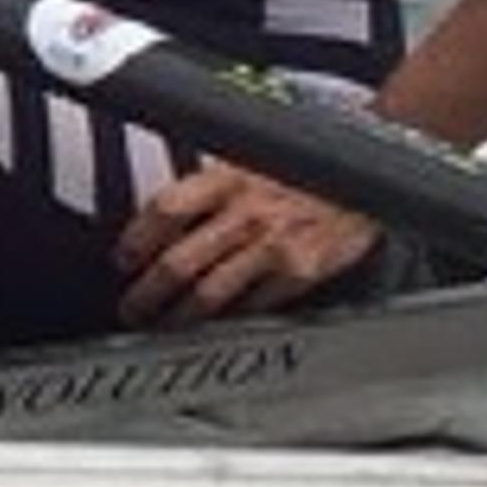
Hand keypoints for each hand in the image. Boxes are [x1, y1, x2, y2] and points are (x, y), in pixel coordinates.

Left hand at [113, 162, 381, 325]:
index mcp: (227, 178)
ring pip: (210, 292)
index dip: (136, 238)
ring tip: (163, 326)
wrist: (365, 173)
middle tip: (131, 309)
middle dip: (146, 294)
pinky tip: (215, 325)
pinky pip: (253, 304)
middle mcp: (247, 212)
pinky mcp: (300, 271)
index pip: (165, 209)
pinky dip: (229, 318)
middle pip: (178, 262)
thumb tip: (161, 218)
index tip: (121, 259)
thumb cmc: (301, 168)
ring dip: (179, 316)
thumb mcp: (246, 160)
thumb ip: (207, 189)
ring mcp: (274, 245)